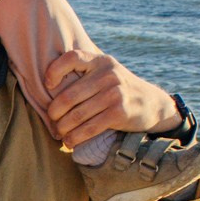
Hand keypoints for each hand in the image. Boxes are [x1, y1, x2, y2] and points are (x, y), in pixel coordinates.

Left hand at [44, 49, 180, 148]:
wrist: (151, 103)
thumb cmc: (118, 89)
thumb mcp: (105, 72)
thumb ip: (84, 73)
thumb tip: (47, 86)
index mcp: (100, 61)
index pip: (72, 58)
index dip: (54, 71)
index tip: (48, 85)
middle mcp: (108, 74)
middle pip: (68, 96)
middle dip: (54, 113)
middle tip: (52, 121)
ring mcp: (114, 93)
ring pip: (77, 115)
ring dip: (63, 128)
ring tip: (59, 134)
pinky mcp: (119, 112)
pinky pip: (89, 128)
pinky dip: (75, 138)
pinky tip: (70, 142)